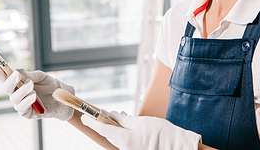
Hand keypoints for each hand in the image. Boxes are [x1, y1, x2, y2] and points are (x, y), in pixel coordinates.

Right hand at [0, 65, 74, 120]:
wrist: (59, 96)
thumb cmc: (48, 85)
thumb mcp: (40, 77)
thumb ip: (29, 75)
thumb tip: (16, 72)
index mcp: (18, 83)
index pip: (6, 78)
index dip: (0, 73)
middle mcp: (16, 93)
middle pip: (6, 88)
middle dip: (11, 81)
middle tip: (17, 75)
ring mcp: (20, 103)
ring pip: (14, 98)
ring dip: (22, 90)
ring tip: (32, 86)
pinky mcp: (25, 113)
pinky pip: (21, 107)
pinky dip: (26, 100)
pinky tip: (33, 96)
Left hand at [81, 111, 200, 149]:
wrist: (176, 145)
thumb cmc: (160, 132)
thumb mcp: (140, 121)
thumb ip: (123, 119)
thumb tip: (112, 115)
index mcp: (123, 140)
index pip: (103, 129)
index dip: (92, 122)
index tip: (84, 117)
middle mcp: (124, 148)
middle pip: (109, 134)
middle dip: (104, 123)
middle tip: (99, 113)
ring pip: (117, 136)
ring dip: (114, 126)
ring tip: (115, 115)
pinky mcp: (135, 149)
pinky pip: (124, 140)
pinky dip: (122, 131)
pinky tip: (125, 123)